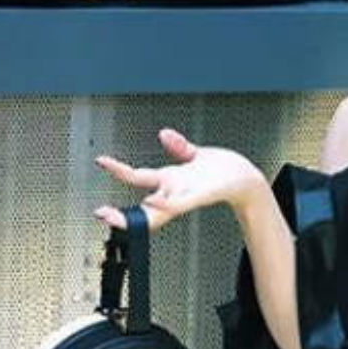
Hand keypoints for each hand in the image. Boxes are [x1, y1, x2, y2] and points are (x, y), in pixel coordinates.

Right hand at [93, 128, 266, 230]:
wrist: (246, 179)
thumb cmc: (223, 171)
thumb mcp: (197, 155)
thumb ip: (179, 147)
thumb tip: (164, 134)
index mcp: (171, 180)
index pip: (137, 179)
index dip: (118, 171)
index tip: (100, 161)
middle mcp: (175, 192)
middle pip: (143, 208)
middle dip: (121, 214)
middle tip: (101, 214)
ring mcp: (187, 196)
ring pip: (159, 210)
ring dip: (139, 212)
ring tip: (117, 215)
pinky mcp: (201, 196)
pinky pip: (181, 203)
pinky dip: (166, 203)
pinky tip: (154, 202)